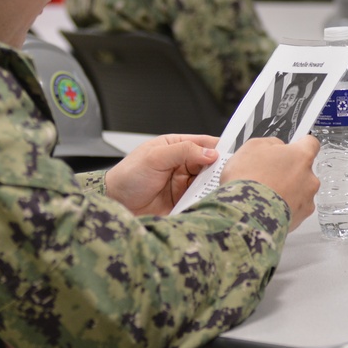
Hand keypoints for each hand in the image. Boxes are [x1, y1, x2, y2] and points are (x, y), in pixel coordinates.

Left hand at [104, 134, 219, 215]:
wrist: (115, 204)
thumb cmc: (127, 177)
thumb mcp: (154, 158)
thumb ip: (183, 152)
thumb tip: (210, 153)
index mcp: (176, 147)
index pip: (204, 143)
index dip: (219, 148)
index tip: (232, 154)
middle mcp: (182, 165)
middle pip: (211, 165)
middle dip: (219, 170)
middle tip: (227, 175)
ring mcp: (184, 184)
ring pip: (208, 184)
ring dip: (214, 187)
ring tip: (219, 190)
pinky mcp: (183, 202)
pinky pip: (200, 201)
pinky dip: (206, 201)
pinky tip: (210, 202)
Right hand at [220, 135, 319, 230]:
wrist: (245, 213)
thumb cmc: (248, 179)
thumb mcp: (252, 147)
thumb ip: (270, 143)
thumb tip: (276, 147)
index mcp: (301, 156)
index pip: (311, 144)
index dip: (299, 145)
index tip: (292, 149)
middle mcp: (309, 178)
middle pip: (303, 171)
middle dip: (288, 172)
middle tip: (267, 175)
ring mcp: (306, 200)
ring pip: (299, 192)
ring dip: (286, 191)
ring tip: (264, 194)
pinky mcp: (300, 218)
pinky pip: (294, 209)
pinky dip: (283, 208)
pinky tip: (267, 206)